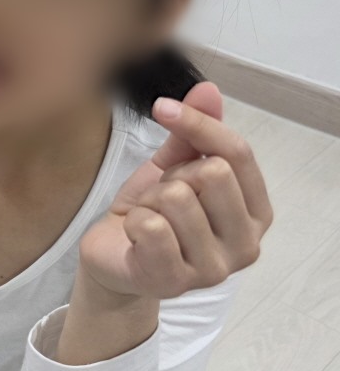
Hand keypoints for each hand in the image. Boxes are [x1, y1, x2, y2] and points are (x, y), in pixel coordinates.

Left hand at [79, 82, 272, 300]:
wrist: (113, 257)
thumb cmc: (152, 213)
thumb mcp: (173, 166)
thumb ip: (194, 132)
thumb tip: (207, 88)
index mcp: (256, 212)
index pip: (237, 153)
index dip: (197, 123)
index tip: (162, 107)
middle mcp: (246, 244)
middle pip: (211, 173)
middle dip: (171, 177)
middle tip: (160, 198)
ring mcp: (214, 269)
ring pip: (177, 198)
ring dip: (150, 202)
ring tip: (149, 218)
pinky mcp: (176, 282)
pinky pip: (151, 227)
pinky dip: (133, 222)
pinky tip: (136, 237)